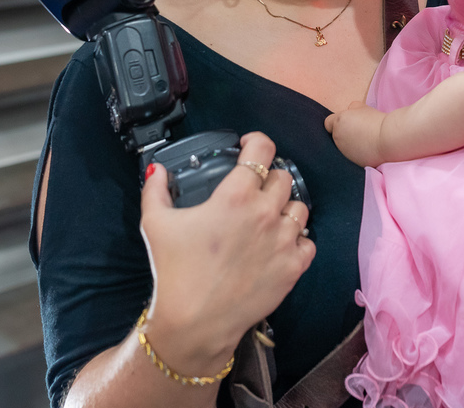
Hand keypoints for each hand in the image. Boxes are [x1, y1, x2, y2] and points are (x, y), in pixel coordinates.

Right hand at [138, 132, 314, 369]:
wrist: (195, 323)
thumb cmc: (174, 272)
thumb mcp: (155, 224)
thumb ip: (156, 190)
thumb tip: (157, 171)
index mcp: (236, 195)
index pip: (263, 149)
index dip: (256, 142)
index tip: (249, 147)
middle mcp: (266, 212)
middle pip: (283, 177)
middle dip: (268, 178)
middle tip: (254, 189)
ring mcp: (284, 240)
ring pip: (300, 207)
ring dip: (286, 207)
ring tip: (269, 216)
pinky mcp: (293, 267)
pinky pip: (308, 241)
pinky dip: (297, 239)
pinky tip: (279, 243)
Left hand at [324, 101, 386, 166]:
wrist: (388, 139)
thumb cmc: (377, 122)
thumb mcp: (363, 108)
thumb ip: (352, 108)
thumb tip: (350, 110)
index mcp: (339, 122)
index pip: (328, 123)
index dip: (337, 123)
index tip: (347, 124)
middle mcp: (337, 137)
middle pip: (335, 135)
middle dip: (343, 134)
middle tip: (358, 132)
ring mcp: (342, 151)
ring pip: (341, 147)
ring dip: (348, 145)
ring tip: (364, 141)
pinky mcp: (350, 162)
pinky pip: (349, 157)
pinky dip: (355, 154)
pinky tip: (366, 150)